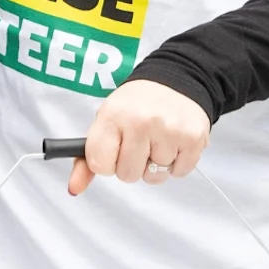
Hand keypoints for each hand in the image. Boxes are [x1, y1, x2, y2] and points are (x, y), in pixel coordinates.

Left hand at [70, 79, 211, 196]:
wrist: (175, 80)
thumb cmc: (136, 105)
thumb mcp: (106, 122)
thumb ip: (87, 158)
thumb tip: (74, 188)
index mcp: (113, 115)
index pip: (99, 165)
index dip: (106, 162)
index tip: (114, 149)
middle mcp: (141, 121)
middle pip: (128, 175)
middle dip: (133, 164)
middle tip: (139, 142)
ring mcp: (169, 130)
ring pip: (154, 176)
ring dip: (156, 164)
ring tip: (158, 139)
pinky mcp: (193, 138)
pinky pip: (178, 173)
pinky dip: (176, 163)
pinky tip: (174, 141)